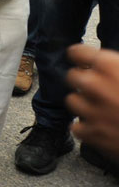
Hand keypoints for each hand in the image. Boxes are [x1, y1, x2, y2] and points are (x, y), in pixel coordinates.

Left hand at [66, 44, 118, 158]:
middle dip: (84, 81)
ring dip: (84, 104)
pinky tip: (101, 127)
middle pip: (72, 77)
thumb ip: (118, 68)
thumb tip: (110, 68)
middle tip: (98, 88)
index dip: (82, 57)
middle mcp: (95, 85)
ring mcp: (91, 110)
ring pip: (72, 101)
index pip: (77, 52)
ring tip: (101, 108)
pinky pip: (77, 127)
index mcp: (109, 66)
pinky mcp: (92, 134)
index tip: (84, 61)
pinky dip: (87, 128)